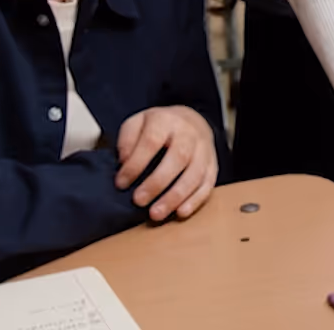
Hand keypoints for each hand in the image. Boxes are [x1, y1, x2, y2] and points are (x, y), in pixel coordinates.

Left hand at [115, 105, 217, 221]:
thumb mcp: (137, 123)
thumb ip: (127, 140)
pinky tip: (181, 212)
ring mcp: (204, 149)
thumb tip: (124, 161)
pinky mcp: (213, 165)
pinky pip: (208, 183)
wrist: (191, 121)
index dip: (136, 164)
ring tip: (156, 213)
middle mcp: (189, 133)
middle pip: (179, 157)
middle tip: (139, 200)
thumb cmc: (159, 127)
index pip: (152, 141)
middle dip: (157, 182)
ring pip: (195, 173)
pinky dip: (195, 200)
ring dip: (176, 196)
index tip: (121, 183)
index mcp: (166, 120)